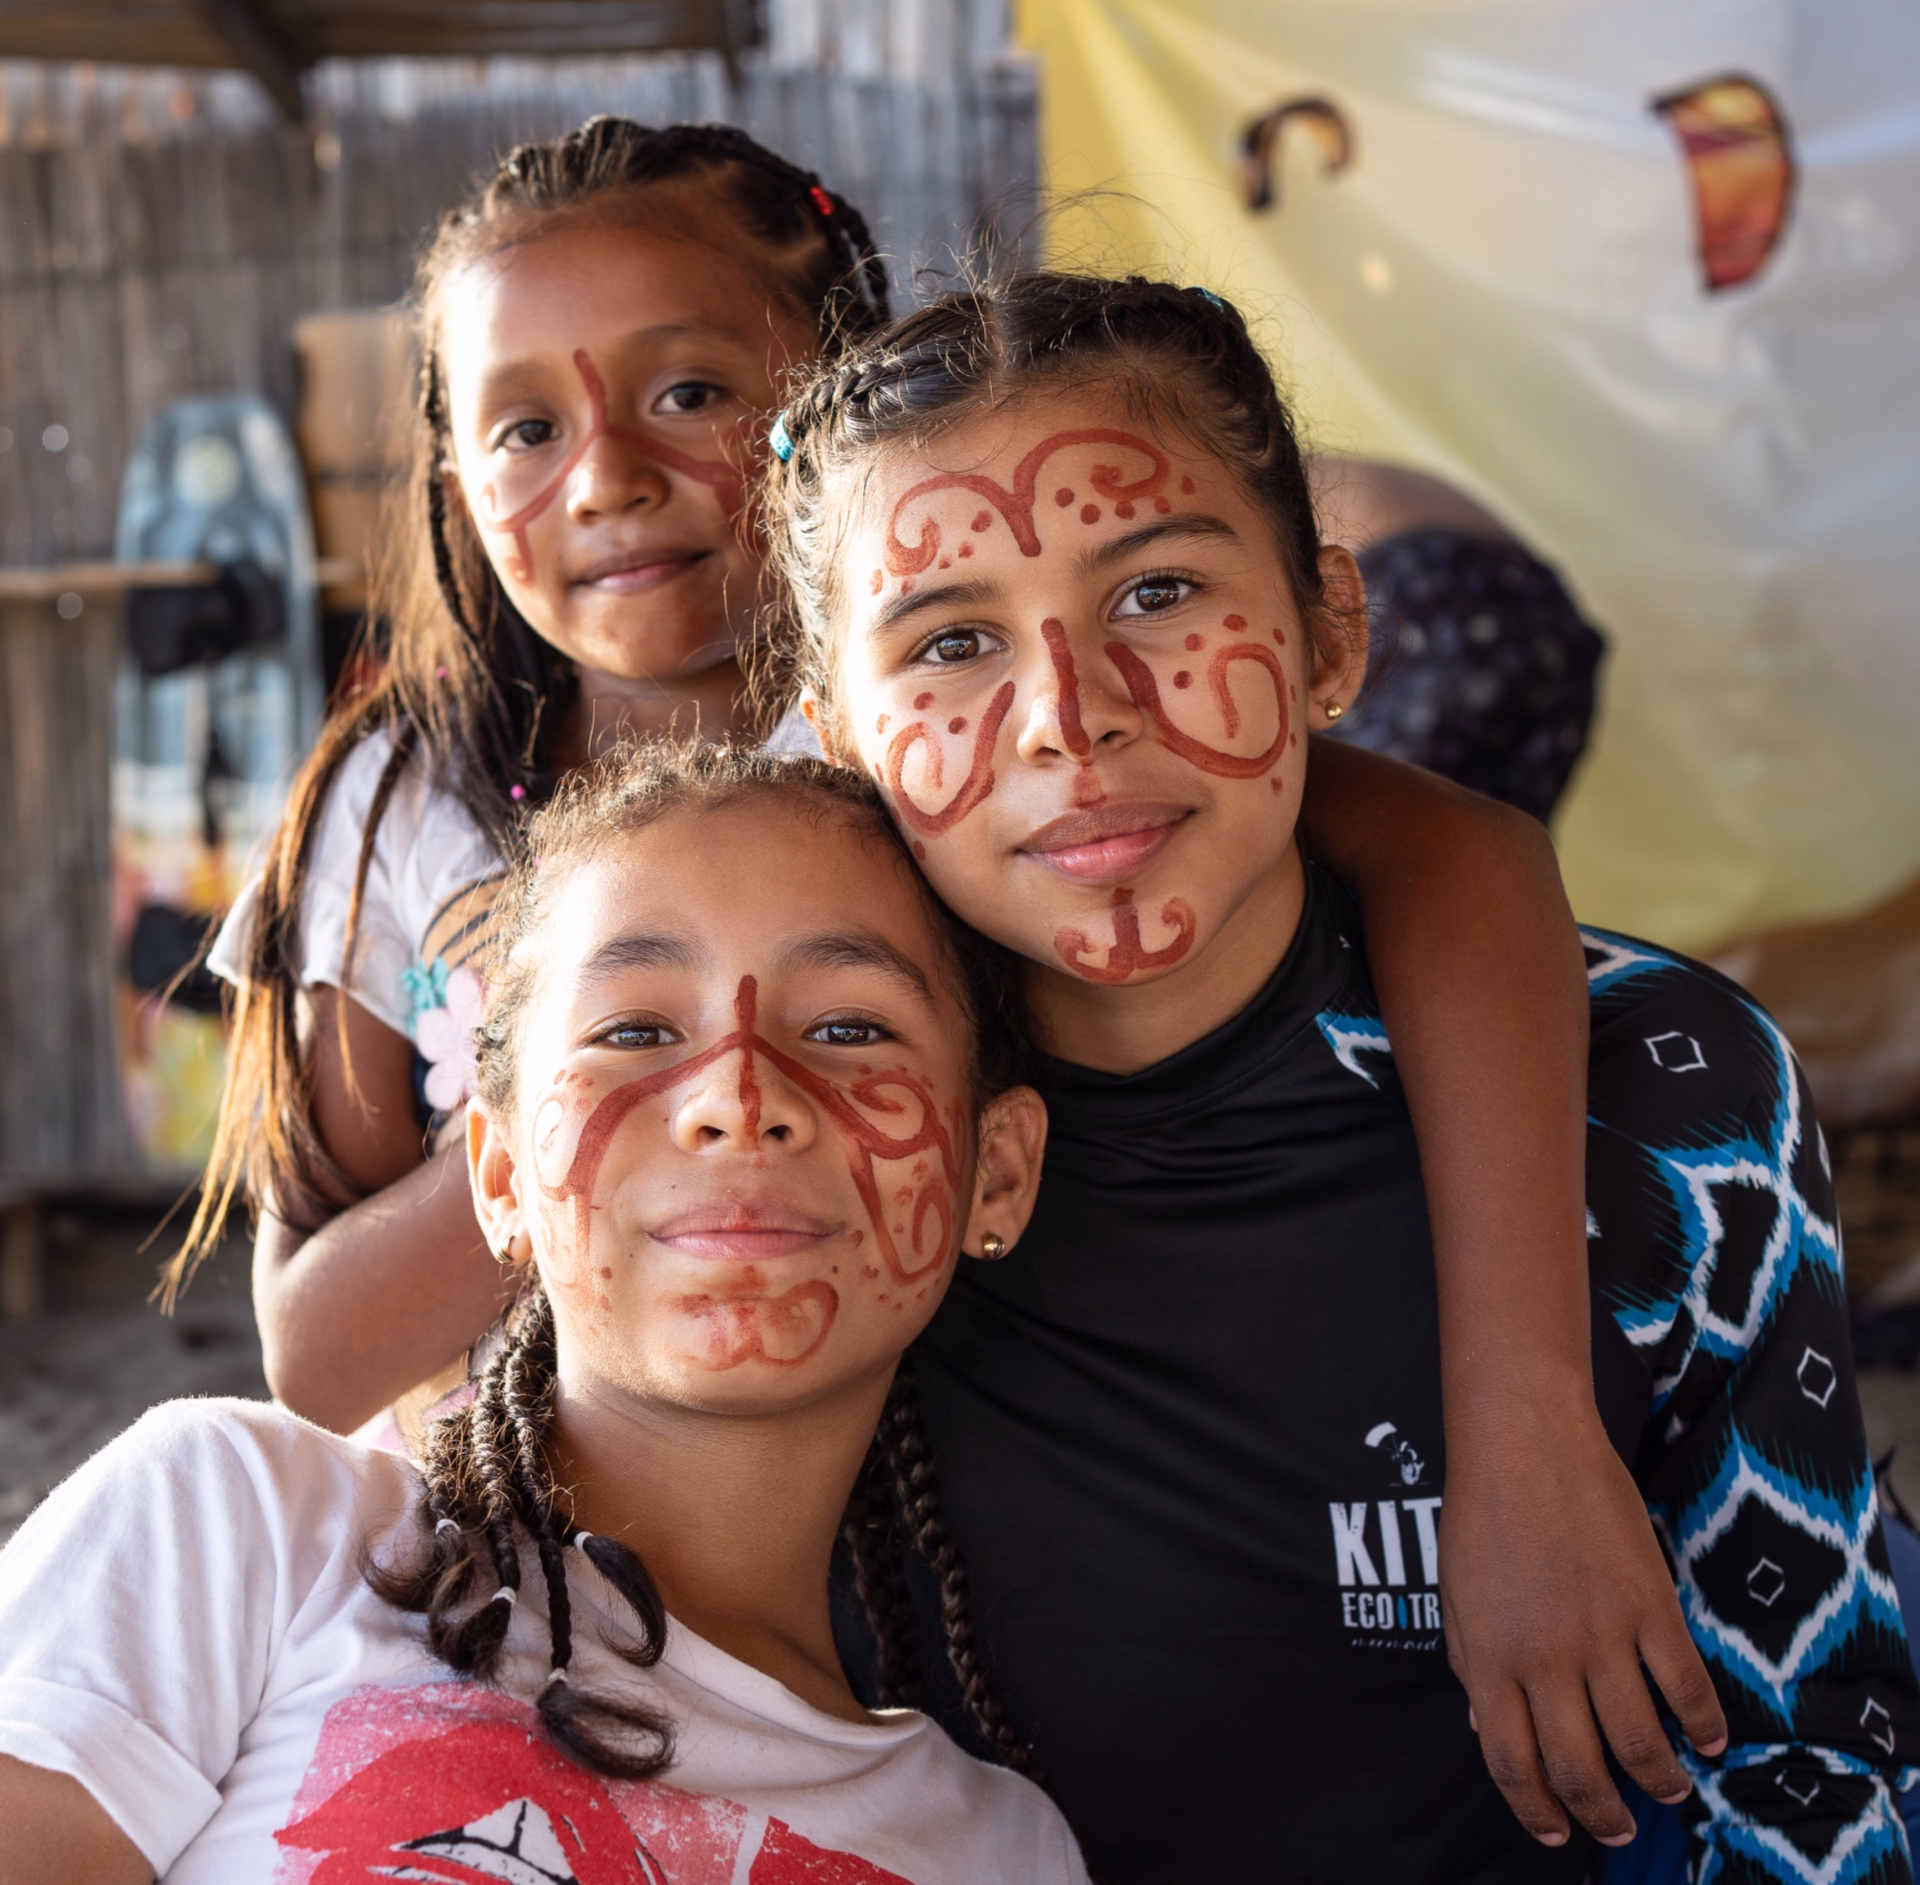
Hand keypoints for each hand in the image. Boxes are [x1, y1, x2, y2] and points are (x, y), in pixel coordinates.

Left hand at [1439, 1394, 1727, 1846]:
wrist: (1523, 1440)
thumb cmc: (1480, 1511)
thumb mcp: (1456, 1595)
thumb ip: (1471, 1665)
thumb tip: (1488, 1727)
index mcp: (1489, 1660)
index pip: (1512, 1764)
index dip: (1536, 1810)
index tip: (1554, 1832)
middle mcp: (1544, 1660)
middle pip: (1580, 1769)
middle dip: (1601, 1815)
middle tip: (1615, 1827)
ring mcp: (1602, 1635)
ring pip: (1642, 1744)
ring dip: (1659, 1782)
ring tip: (1667, 1791)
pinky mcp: (1651, 1606)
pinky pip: (1687, 1687)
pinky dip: (1705, 1725)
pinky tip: (1710, 1741)